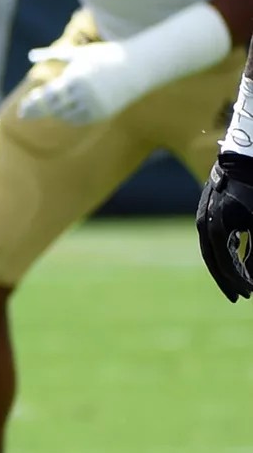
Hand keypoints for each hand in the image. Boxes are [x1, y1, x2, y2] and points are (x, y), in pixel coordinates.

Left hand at [17, 38, 136, 125]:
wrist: (137, 67)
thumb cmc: (105, 56)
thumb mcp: (78, 54)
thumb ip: (53, 55)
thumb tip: (31, 55)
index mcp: (75, 79)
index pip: (48, 96)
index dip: (33, 103)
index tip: (22, 108)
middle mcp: (83, 94)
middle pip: (53, 108)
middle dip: (38, 110)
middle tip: (24, 113)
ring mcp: (94, 105)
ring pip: (65, 115)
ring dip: (55, 112)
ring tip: (47, 108)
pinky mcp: (102, 113)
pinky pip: (79, 119)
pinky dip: (69, 116)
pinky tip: (64, 112)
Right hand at [196, 149, 252, 300]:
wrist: (245, 156)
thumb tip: (252, 276)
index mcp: (218, 227)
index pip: (227, 265)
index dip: (239, 282)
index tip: (250, 294)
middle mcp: (205, 222)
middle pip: (214, 260)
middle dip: (228, 280)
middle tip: (240, 296)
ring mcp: (204, 214)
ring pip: (210, 249)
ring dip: (224, 266)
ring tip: (237, 280)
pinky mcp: (208, 207)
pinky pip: (211, 236)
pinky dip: (223, 250)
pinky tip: (233, 255)